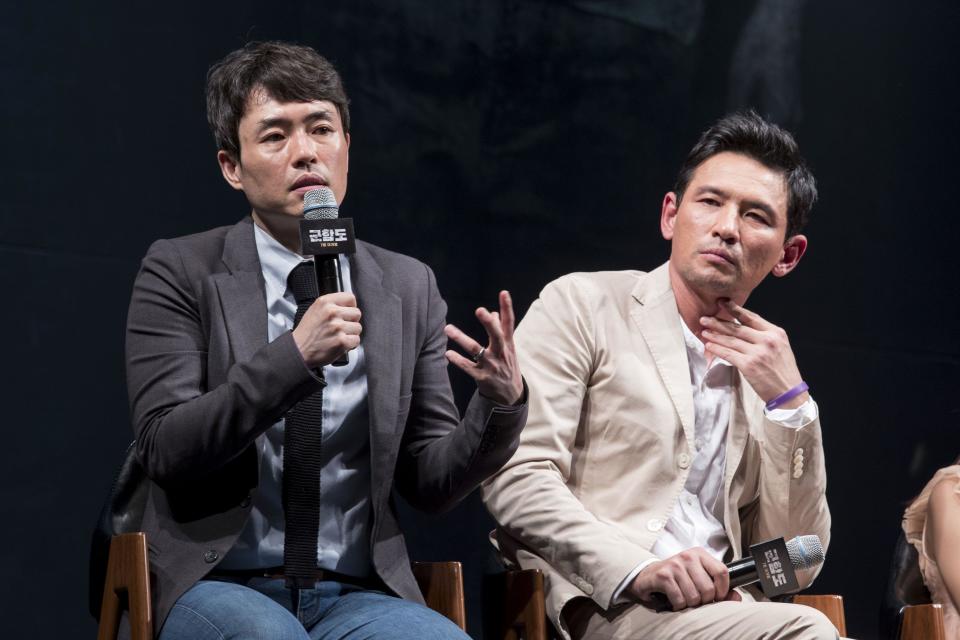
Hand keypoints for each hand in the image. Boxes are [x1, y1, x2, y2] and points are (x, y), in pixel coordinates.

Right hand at [292, 292, 361, 367]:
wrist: (298, 350)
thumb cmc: (306, 333)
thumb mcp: (315, 310)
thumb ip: (331, 305)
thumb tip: (348, 306)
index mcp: (325, 302)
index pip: (350, 298)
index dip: (350, 307)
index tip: (347, 313)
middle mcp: (332, 312)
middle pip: (357, 313)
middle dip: (351, 322)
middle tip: (341, 328)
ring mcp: (337, 326)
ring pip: (358, 328)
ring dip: (351, 334)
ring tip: (338, 336)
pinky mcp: (342, 341)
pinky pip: (356, 340)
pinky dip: (350, 345)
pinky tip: (340, 344)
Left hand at [444, 290, 523, 404]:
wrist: (511, 396)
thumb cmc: (507, 366)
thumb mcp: (508, 348)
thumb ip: (501, 330)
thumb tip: (494, 312)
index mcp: (508, 343)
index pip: (509, 322)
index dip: (507, 307)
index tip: (503, 292)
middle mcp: (501, 353)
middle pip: (496, 335)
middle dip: (488, 323)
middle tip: (479, 310)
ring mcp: (492, 366)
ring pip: (476, 350)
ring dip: (461, 339)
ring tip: (448, 329)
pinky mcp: (482, 378)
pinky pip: (468, 368)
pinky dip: (458, 361)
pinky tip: (448, 354)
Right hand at [629, 548, 739, 610]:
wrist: (648, 576)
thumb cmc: (676, 577)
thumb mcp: (698, 577)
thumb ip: (719, 588)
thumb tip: (736, 597)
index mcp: (700, 554)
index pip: (722, 572)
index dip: (722, 590)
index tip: (717, 596)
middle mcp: (688, 556)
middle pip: (709, 589)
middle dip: (703, 600)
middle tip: (695, 598)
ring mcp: (675, 565)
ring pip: (695, 596)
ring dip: (689, 604)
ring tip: (683, 598)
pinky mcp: (664, 575)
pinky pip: (680, 599)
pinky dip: (678, 605)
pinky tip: (674, 600)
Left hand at [700, 299, 807, 407]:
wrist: (789, 393)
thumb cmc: (783, 371)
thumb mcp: (780, 347)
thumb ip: (764, 336)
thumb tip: (742, 328)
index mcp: (775, 333)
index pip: (751, 317)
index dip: (734, 309)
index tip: (722, 302)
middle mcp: (767, 340)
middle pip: (737, 328)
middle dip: (718, 322)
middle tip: (704, 318)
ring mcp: (758, 352)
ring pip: (730, 340)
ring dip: (714, 335)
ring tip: (703, 331)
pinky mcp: (749, 365)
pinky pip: (728, 354)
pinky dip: (717, 349)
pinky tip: (709, 345)